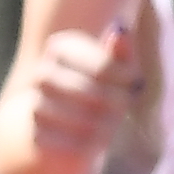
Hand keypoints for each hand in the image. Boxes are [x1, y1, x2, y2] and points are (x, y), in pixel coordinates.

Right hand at [9, 25, 126, 171]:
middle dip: (112, 101)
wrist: (77, 121)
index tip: (138, 83)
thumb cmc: (106, 87)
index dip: (124, 77)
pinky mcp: (35, 131)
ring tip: (114, 126)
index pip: (100, 65)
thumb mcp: (118, 69)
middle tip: (127, 106)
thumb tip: (120, 29)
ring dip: (97, 124)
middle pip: (83, 89)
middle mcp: (42, 71)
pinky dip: (79, 145)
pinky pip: (57, 140)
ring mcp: (34, 101)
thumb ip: (121, 53)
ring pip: (66, 115)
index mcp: (61, 47)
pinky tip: (97, 144)